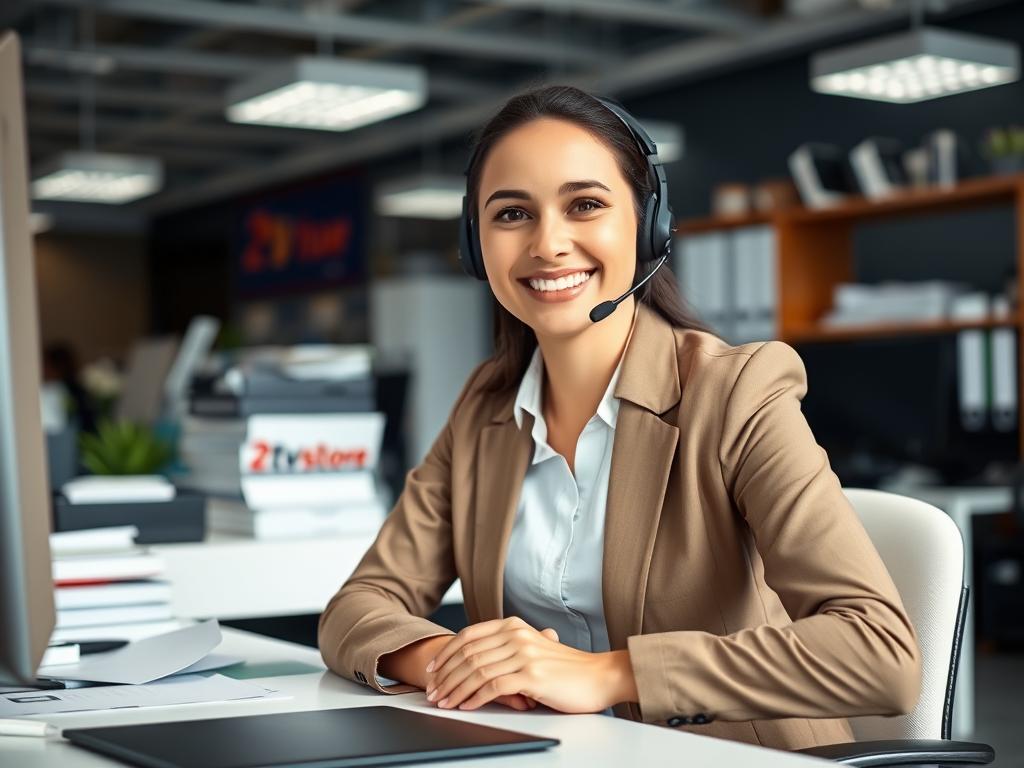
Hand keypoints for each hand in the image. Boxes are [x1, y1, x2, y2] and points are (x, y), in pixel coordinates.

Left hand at [424, 616, 621, 713]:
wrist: (600, 676)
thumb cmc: (567, 668)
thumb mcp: (534, 648)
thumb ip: (508, 648)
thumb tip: (476, 661)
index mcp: (514, 625)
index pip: (468, 636)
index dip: (446, 654)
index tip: (432, 670)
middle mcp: (516, 635)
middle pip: (468, 654)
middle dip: (445, 676)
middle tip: (432, 692)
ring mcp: (523, 654)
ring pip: (476, 671)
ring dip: (455, 690)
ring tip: (444, 703)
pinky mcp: (531, 676)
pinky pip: (493, 687)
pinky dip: (475, 698)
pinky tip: (466, 706)